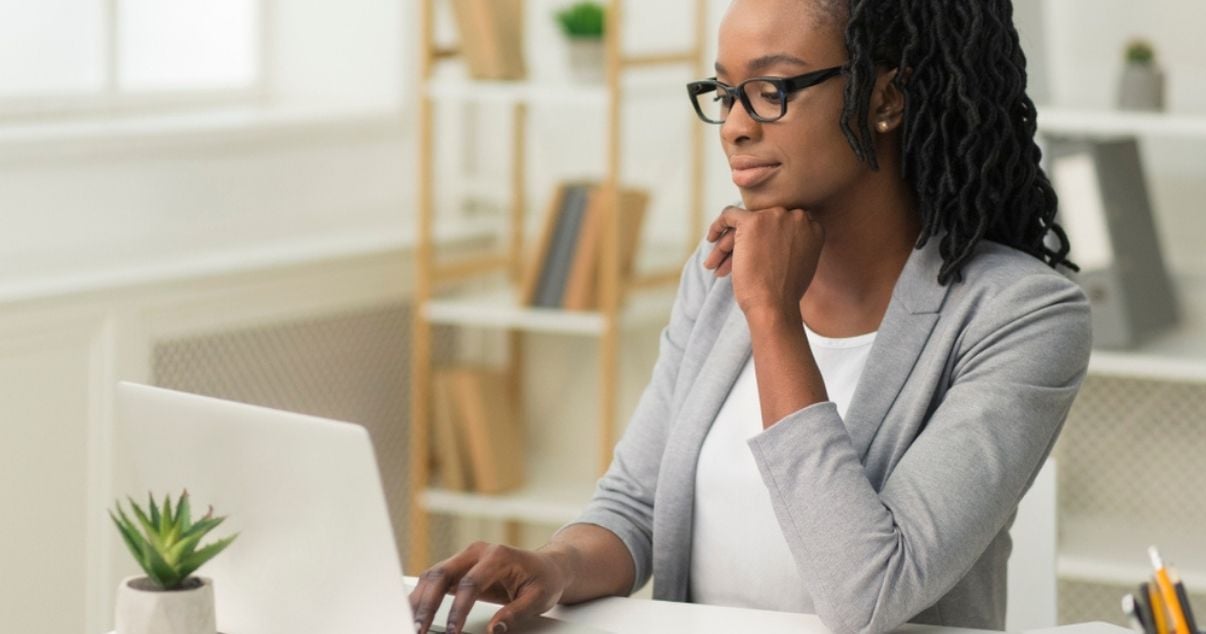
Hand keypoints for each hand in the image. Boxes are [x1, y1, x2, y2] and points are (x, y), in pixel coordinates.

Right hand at [409, 541, 570, 633]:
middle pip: (442, 573)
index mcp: (498, 556)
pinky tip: (414, 612)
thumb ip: (515, 614)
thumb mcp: (538, 599)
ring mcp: (465, 557)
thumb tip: (493, 630)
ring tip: (411, 622)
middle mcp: (477, 552)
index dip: (458, 609)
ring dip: (419, 599)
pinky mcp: (459, 567)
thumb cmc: (544, 580)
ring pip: (433, 575)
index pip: (470, 583)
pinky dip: (422, 596)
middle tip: (419, 628)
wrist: (547, 566)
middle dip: (427, 603)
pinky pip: (435, 579)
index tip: (452, 631)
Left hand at [703, 205, 824, 318]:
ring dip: (728, 244)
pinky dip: (718, 225)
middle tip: (730, 264)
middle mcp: (797, 216)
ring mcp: (776, 217)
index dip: (766, 240)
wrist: (775, 306)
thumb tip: (773, 238)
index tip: (755, 257)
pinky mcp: (753, 221)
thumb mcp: (800, 265)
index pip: (782, 225)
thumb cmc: (785, 295)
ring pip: (744, 222)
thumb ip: (793, 246)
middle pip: (763, 223)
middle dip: (745, 243)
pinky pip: (729, 215)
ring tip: (714, 264)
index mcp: (813, 227)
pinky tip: (710, 240)